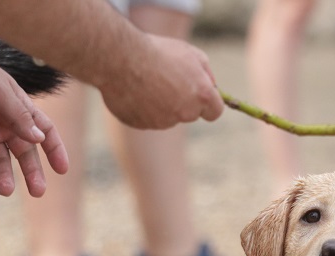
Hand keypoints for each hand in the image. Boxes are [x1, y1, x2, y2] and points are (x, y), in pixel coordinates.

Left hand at [0, 45, 68, 196]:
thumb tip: (40, 139)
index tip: (62, 169)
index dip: (54, 150)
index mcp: (18, 112)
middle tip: (38, 191)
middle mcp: (4, 125)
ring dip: (4, 176)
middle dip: (32, 172)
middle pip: (23, 154)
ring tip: (5, 191)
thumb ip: (19, 116)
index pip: (43, 133)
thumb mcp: (0, 93)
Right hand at [99, 34, 223, 128]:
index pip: (215, 112)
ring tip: (145, 81)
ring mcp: (163, 122)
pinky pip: (146, 118)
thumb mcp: (189, 53)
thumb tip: (212, 86)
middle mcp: (185, 113)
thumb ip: (205, 71)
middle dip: (182, 100)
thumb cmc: (157, 51)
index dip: (208, 104)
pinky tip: (133, 89)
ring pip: (167, 116)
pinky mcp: (142, 125)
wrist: (120, 58)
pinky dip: (143, 108)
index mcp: (202, 96)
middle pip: (189, 113)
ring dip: (161, 103)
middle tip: (166, 79)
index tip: (199, 95)